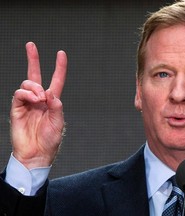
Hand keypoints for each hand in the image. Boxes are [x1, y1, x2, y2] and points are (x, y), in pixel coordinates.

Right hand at [10, 42, 66, 168]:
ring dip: (34, 87)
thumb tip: (50, 92)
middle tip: (31, 45)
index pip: (56, 80)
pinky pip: (19, 94)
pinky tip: (33, 99)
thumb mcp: (58, 122)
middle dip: (33, 59)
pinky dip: (26, 94)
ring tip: (40, 98)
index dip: (59, 67)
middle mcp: (39, 100)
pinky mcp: (17, 109)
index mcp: (52, 102)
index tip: (61, 54)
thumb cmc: (50, 140)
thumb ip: (56, 106)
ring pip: (27, 84)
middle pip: (35, 76)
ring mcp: (27, 103)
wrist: (36, 154)